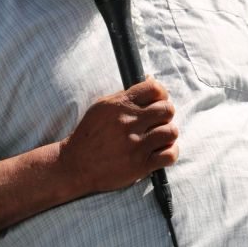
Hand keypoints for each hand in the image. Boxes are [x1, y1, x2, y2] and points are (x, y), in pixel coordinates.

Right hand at [59, 77, 178, 194]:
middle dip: (166, 114)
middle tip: (158, 122)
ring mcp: (135, 145)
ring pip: (171, 132)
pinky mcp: (140, 165)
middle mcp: (129, 123)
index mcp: (120, 105)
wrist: (76, 164)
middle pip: (167, 110)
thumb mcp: (101, 107)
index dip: (161, 95)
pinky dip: (170, 152)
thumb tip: (151, 81)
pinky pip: (169, 155)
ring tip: (159, 138)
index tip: (158, 102)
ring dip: (168, 134)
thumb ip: (125, 95)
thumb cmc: (89, 134)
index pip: (155, 89)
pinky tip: (160, 152)